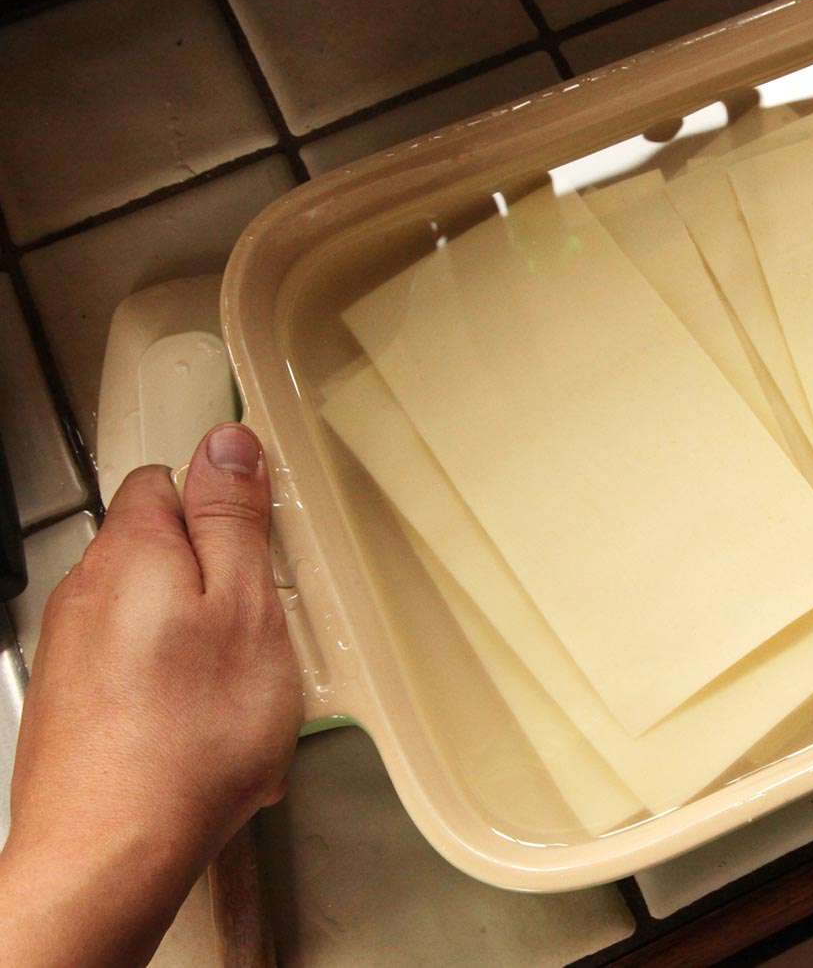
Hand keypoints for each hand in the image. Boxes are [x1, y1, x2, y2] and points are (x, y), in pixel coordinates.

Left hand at [0, 424, 300, 966]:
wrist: (108, 853)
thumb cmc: (190, 735)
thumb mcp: (245, 607)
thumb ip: (232, 519)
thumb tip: (227, 441)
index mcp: (131, 551)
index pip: (164, 480)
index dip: (217, 500)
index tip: (258, 539)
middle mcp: (86, 591)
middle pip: (156, 548)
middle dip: (212, 575)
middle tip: (261, 623)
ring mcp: (71, 651)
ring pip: (149, 612)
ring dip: (196, 634)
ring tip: (237, 685)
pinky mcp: (71, 704)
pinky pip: (135, 668)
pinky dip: (171, 685)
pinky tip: (202, 728)